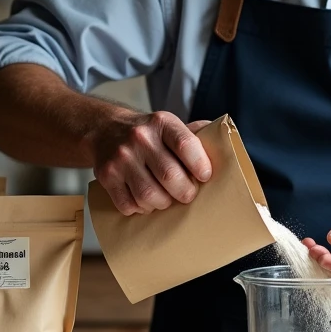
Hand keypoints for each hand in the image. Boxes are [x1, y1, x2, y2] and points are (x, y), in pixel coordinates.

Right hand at [94, 111, 212, 214]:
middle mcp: (140, 138)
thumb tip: (224, 145)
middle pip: (170, 176)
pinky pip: (128, 205)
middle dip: (185, 192)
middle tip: (187, 195)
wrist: (105, 129)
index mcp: (162, 123)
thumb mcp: (170, 124)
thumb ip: (194, 135)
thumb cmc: (148, 133)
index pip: (186, 145)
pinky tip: (144, 200)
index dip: (200, 166)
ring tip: (166, 199)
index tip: (205, 177)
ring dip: (162, 203)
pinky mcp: (106, 176)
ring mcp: (121, 157)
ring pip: (149, 195)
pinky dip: (140, 208)